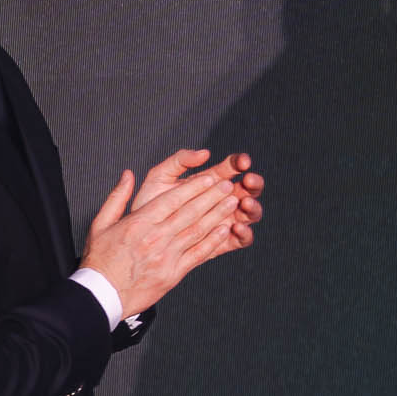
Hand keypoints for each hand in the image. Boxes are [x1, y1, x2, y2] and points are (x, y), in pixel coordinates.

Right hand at [79, 163, 245, 316]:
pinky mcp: (173, 273)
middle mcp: (155, 238)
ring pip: (197, 230)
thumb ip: (116, 197)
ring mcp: (166, 256)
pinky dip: (213, 241)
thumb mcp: (100, 224)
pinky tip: (226, 230)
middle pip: (189, 212)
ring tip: (232, 203)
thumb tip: (128, 175)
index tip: (209, 178)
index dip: (194, 187)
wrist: (101, 295)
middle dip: (212, 197)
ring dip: (218, 215)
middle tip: (228, 186)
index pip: (172, 200)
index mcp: (138, 223)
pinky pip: (198, 254)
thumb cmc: (100, 260)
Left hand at [133, 149, 264, 251]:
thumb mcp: (160, 177)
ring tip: (244, 203)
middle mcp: (224, 199)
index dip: (240, 163)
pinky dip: (245, 233)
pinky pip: (243, 239)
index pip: (233, 168)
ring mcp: (227, 220)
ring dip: (253, 207)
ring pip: (251, 213)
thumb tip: (205, 153)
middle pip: (249, 189)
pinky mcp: (226, 242)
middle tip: (248, 180)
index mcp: (212, 180)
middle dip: (254, 183)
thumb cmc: (150, 204)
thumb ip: (180, 160)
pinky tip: (236, 227)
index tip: (242, 162)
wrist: (142, 237)